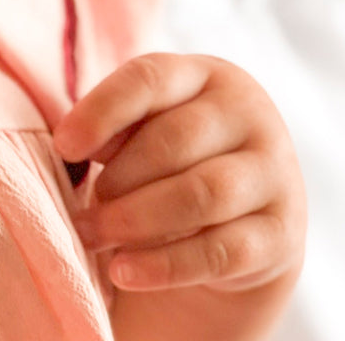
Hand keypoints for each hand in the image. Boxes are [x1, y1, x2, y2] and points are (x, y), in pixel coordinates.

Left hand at [53, 54, 305, 298]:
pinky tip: (123, 270)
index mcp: (204, 74)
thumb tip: (71, 144)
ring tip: (92, 236)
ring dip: (134, 221)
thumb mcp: (142, 127)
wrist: (240, 214)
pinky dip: (163, 264)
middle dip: (117, 180)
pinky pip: (220, 251)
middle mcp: (247, 114)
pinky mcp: (282, 233)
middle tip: (81, 212)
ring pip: (199, 195)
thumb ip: (113, 128)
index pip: (148, 78)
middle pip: (173, 141)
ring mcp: (274, 172)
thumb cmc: (169, 154)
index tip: (62, 146)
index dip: (100, 111)